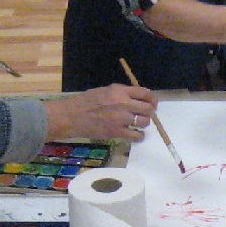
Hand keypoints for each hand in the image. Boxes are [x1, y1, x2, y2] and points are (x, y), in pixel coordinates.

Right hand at [45, 85, 160, 142]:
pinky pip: (136, 135)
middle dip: (150, 112)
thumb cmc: (85, 101)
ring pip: (144, 122)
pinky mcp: (117, 132)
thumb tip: (135, 98)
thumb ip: (121, 93)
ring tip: (139, 125)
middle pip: (148, 108)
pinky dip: (139, 136)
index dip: (152, 99)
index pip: (145, 93)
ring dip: (144, 124)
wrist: (72, 116)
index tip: (153, 103)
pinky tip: (136, 135)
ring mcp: (121, 119)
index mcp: (120, 91)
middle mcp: (123, 103)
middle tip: (148, 115)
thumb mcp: (105, 90)